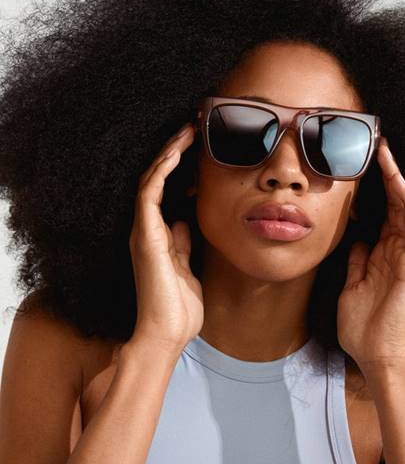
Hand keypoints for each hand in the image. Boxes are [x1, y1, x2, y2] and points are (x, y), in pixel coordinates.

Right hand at [128, 123, 203, 350]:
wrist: (167, 334)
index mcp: (159, 235)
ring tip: (187, 130)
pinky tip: (176, 152)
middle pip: (158, 179)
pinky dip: (162, 170)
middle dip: (176, 152)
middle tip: (194, 128)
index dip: (183, 167)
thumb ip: (182, 243)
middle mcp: (148, 228)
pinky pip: (149, 193)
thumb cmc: (179, 306)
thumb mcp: (187, 266)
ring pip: (152, 179)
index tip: (202, 149)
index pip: (169, 190)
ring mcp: (144, 231)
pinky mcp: (145, 236)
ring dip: (169, 153)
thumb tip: (184, 222)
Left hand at [336, 138, 404, 370]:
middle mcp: (397, 251)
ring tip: (387, 156)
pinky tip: (399, 185)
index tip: (363, 167)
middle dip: (387, 176)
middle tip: (377, 148)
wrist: (375, 353)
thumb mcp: (352, 285)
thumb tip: (358, 241)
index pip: (381, 214)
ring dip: (398, 182)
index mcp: (382, 255)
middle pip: (395, 205)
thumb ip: (358, 262)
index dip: (375, 190)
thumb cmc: (363, 324)